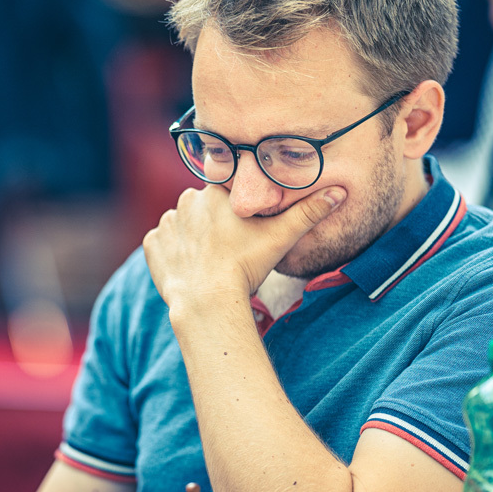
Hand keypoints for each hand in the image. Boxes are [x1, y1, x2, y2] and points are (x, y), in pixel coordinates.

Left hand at [142, 183, 344, 310]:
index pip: (227, 194)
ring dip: (192, 238)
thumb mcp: (282, 237)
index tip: (242, 232)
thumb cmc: (246, 266)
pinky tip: (189, 268)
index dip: (236, 214)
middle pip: (203, 209)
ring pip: (183, 225)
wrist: (208, 300)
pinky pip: (162, 244)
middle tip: (229, 249)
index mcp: (216, 191)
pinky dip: (173, 254)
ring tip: (210, 261)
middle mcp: (186, 200)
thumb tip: (340, 192)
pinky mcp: (152, 245)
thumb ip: (309, 212)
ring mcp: (167, 223)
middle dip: (214, 224)